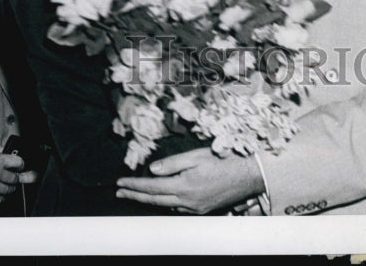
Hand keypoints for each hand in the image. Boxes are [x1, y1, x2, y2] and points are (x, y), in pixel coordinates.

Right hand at [0, 140, 36, 204]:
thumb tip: (8, 152)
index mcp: (0, 159)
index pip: (19, 163)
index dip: (21, 165)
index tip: (20, 167)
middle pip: (15, 179)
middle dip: (17, 178)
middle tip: (16, 178)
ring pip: (8, 190)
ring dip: (10, 189)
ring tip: (9, 187)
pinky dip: (1, 198)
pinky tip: (0, 196)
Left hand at [116, 147, 262, 214]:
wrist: (246, 177)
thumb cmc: (222, 161)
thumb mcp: (196, 156)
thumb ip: (173, 163)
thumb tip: (153, 169)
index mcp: (184, 186)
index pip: (153, 187)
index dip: (134, 185)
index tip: (120, 184)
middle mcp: (187, 201)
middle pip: (155, 201)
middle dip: (135, 196)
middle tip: (119, 193)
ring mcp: (194, 208)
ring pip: (165, 206)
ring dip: (148, 200)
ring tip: (135, 195)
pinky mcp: (201, 210)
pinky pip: (178, 208)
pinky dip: (165, 203)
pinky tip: (161, 198)